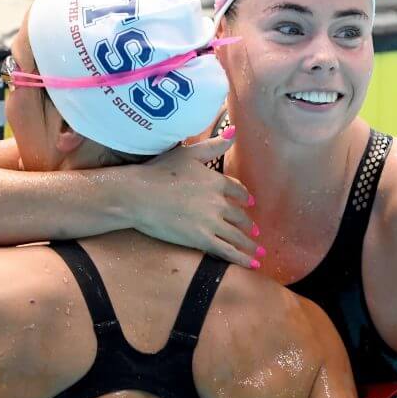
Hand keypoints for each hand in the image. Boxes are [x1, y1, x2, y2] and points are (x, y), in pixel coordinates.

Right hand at [130, 131, 260, 267]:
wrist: (138, 195)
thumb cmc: (159, 171)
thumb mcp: (188, 153)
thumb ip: (212, 145)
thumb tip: (233, 132)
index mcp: (216, 181)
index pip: (237, 191)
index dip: (245, 198)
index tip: (250, 203)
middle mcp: (218, 202)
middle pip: (239, 215)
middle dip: (247, 224)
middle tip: (253, 231)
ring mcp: (211, 222)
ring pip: (237, 235)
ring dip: (250, 245)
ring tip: (258, 253)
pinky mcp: (201, 239)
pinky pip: (227, 250)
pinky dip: (242, 258)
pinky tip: (252, 265)